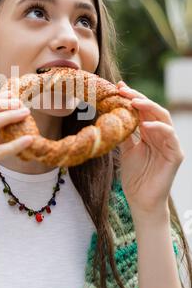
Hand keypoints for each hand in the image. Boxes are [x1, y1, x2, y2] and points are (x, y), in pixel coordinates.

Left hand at [116, 80, 184, 218]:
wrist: (140, 200)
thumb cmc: (134, 176)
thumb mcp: (125, 150)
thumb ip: (124, 133)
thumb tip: (111, 115)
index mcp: (149, 132)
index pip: (143, 109)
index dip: (132, 97)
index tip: (118, 87)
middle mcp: (161, 134)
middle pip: (152, 109)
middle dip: (138, 98)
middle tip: (123, 90)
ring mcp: (170, 143)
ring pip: (163, 117)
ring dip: (148, 107)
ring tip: (133, 101)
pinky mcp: (175, 154)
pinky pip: (170, 135)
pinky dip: (159, 127)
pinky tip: (145, 124)